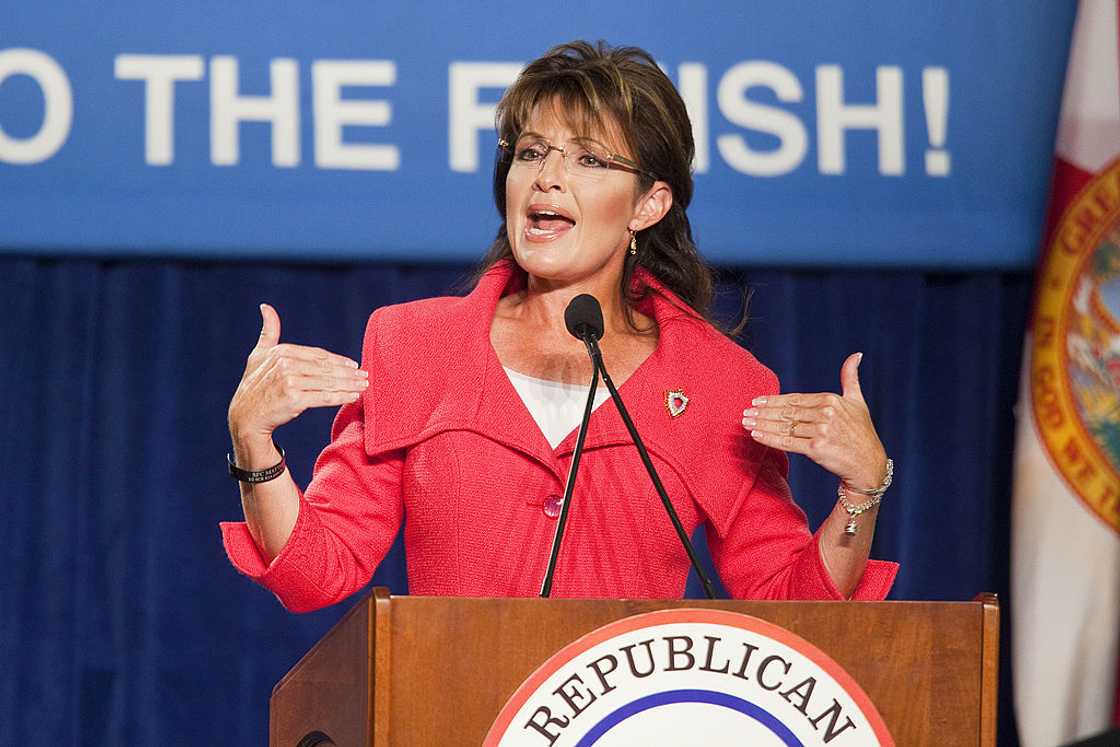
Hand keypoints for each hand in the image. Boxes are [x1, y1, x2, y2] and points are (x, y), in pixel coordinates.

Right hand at [227, 304, 368, 453]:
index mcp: (282, 352)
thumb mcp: (258, 355)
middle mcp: (286, 365)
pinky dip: (341, 397)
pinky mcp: (295, 400)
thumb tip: (266, 306)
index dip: (338, 360)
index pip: (318, 355)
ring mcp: (290, 382)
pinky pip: (324, 397)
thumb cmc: (254, 385)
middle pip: (326, 368)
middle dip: (349, 372)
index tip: (354, 364)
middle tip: (365, 375)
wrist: (245, 416)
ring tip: (363, 385)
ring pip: (328, 382)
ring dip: (350, 384)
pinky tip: (354, 396)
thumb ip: (268, 332)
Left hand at [741, 353, 886, 489]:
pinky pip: (787, 442)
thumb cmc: (862, 433)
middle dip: (764, 412)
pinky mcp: (816, 448)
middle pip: (787, 412)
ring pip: (785, 426)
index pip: (795, 399)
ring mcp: (821, 431)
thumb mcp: (857, 401)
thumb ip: (851, 377)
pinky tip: (756, 435)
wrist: (869, 464)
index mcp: (831, 400)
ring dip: (762, 424)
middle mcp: (825, 413)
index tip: (756, 401)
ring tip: (746, 423)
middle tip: (745, 412)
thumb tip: (856, 354)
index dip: (774, 400)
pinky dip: (770, 438)